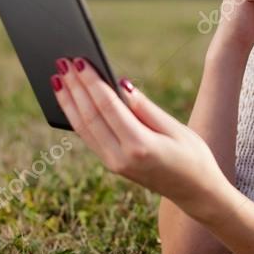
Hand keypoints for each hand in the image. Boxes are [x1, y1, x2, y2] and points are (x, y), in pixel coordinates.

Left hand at [50, 56, 229, 220]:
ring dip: (69, 101)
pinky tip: (69, 100)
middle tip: (63, 62)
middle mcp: (120, 158)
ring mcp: (113, 164)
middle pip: (90, 116)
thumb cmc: (193, 156)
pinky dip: (75, 116)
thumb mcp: (175, 128)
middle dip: (75, 87)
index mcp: (139, 146)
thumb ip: (146, 108)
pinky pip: (88, 136)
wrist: (195, 192)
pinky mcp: (111, 164)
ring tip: (58, 77)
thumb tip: (121, 85)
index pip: (107, 107)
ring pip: (83, 128)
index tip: (79, 61)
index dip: (92, 83)